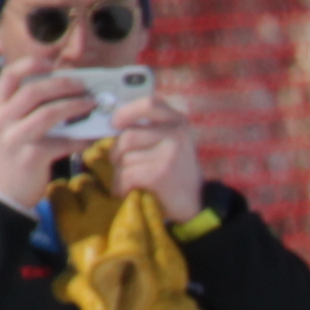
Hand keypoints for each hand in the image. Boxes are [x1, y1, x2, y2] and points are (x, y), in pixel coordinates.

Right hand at [0, 50, 95, 210]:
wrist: (5, 191)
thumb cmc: (14, 154)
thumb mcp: (11, 126)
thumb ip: (28, 108)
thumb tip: (65, 89)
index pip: (9, 75)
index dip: (31, 64)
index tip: (51, 62)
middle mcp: (3, 119)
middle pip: (33, 91)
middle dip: (62, 84)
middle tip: (82, 85)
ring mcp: (16, 138)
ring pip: (48, 114)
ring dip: (74, 106)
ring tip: (91, 104)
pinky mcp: (32, 157)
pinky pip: (63, 142)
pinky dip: (82, 138)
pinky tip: (94, 136)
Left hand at [108, 85, 202, 219]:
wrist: (197, 206)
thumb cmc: (176, 175)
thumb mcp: (169, 145)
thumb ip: (149, 131)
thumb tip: (112, 124)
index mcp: (178, 122)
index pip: (150, 103)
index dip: (127, 112)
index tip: (115, 124)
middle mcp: (177, 134)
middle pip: (127, 136)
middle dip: (116, 155)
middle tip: (121, 168)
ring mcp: (170, 153)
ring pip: (124, 158)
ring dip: (119, 175)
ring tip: (128, 184)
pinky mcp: (162, 172)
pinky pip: (127, 175)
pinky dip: (122, 187)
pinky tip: (128, 192)